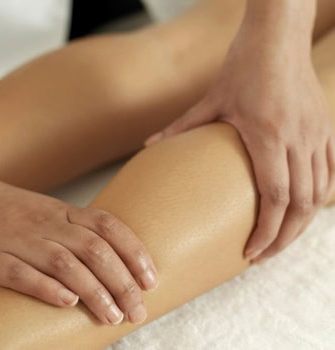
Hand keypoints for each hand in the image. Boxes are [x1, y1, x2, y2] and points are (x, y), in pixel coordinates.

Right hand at [0, 177, 157, 324]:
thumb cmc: (23, 215)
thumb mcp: (56, 215)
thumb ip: (84, 233)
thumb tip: (123, 262)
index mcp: (66, 213)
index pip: (109, 226)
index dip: (134, 252)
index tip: (151, 279)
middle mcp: (48, 224)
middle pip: (94, 249)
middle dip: (122, 282)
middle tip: (137, 310)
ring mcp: (21, 240)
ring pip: (66, 264)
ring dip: (94, 292)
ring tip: (113, 316)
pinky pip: (22, 274)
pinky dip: (47, 289)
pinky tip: (69, 304)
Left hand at [145, 26, 334, 262]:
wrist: (278, 38)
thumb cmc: (244, 66)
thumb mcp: (211, 100)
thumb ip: (180, 127)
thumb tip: (149, 146)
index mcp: (269, 135)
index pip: (276, 198)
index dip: (267, 232)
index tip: (251, 252)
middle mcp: (299, 139)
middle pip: (301, 205)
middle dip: (284, 238)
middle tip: (262, 256)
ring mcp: (317, 134)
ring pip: (319, 193)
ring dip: (302, 224)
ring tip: (280, 240)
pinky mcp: (325, 128)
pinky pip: (331, 173)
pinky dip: (319, 198)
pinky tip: (304, 210)